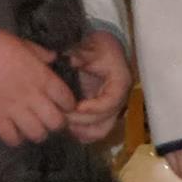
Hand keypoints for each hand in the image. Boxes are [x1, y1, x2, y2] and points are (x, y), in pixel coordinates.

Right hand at [0, 29, 76, 147]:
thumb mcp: (25, 45)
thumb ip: (41, 54)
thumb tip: (53, 58)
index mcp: (43, 78)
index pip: (67, 100)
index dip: (69, 105)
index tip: (65, 105)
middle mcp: (33, 97)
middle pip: (56, 122)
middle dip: (57, 123)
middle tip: (51, 119)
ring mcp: (15, 110)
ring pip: (37, 134)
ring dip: (38, 132)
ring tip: (34, 127)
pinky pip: (12, 138)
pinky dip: (15, 138)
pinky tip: (15, 131)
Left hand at [63, 30, 132, 145]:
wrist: (104, 50)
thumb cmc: (98, 48)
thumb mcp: (91, 47)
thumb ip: (80, 55)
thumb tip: (70, 60)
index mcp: (120, 82)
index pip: (111, 101)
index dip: (94, 108)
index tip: (77, 107)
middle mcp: (120, 99)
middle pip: (105, 120)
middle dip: (82, 120)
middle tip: (61, 114)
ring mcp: (113, 109)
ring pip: (101, 130)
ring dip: (82, 130)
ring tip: (63, 123)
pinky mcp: (104, 115)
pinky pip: (96, 132)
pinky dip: (83, 134)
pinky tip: (68, 128)